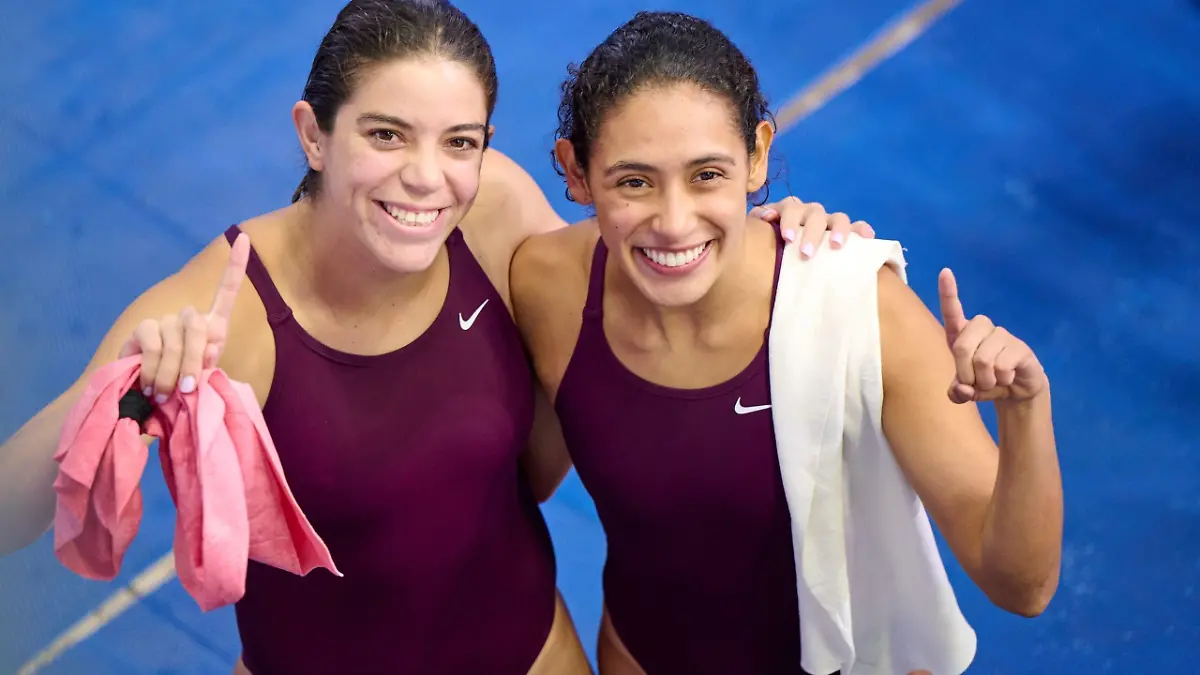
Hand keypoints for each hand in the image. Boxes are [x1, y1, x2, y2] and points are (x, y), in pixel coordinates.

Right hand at [117, 233, 250, 402]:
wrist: (150, 404)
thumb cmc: (182, 391)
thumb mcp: (204, 380)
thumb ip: (209, 365)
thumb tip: (208, 351)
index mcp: (213, 326)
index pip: (227, 290)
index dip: (236, 266)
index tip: (245, 239)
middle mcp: (188, 317)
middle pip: (197, 326)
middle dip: (192, 361)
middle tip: (186, 389)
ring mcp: (164, 320)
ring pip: (175, 341)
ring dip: (171, 373)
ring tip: (166, 394)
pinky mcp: (143, 329)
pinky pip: (153, 346)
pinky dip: (154, 370)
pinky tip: (150, 385)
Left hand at [750, 196, 875, 258]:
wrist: (778, 253)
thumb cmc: (769, 244)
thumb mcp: (759, 235)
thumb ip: (756, 225)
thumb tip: (764, 218)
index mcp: (789, 211)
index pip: (789, 208)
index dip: (788, 220)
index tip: (786, 238)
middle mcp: (810, 213)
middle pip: (813, 213)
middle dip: (810, 232)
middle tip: (805, 253)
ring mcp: (828, 221)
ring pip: (837, 217)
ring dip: (837, 229)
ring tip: (835, 245)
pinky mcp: (846, 231)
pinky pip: (857, 226)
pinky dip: (862, 229)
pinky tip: (868, 237)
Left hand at [938, 268, 1046, 403]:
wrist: (1016, 392)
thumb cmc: (985, 383)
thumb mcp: (965, 390)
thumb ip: (957, 391)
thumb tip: (962, 390)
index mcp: (962, 335)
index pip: (953, 311)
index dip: (948, 293)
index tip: (945, 272)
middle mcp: (982, 330)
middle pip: (963, 347)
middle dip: (965, 374)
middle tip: (974, 385)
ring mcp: (1002, 336)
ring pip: (983, 360)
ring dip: (985, 380)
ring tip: (993, 382)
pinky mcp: (1020, 347)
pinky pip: (1002, 366)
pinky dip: (1001, 380)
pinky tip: (1008, 378)